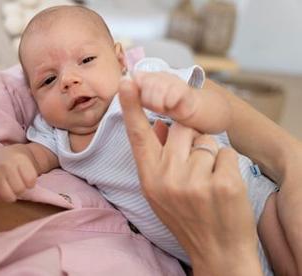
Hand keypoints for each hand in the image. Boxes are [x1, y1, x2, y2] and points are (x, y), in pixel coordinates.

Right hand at [0, 145, 37, 201]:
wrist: (1, 155)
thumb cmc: (18, 163)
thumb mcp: (29, 163)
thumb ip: (34, 174)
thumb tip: (30, 187)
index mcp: (19, 159)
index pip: (30, 181)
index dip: (31, 184)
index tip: (27, 179)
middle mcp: (6, 164)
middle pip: (19, 189)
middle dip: (21, 190)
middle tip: (19, 184)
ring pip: (7, 196)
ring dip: (12, 196)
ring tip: (12, 190)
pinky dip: (1, 197)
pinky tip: (3, 190)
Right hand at [118, 78, 262, 274]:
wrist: (216, 251)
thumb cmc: (187, 218)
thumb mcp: (160, 192)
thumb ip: (157, 158)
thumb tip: (160, 124)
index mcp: (149, 178)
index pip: (138, 135)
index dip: (132, 107)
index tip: (127, 82)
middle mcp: (167, 178)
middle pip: (182, 129)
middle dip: (192, 139)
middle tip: (195, 167)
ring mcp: (195, 182)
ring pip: (207, 141)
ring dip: (211, 156)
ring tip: (208, 182)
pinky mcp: (223, 184)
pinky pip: (227, 153)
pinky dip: (228, 166)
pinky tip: (222, 188)